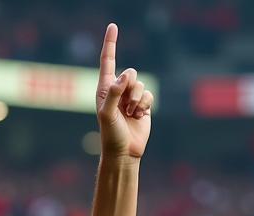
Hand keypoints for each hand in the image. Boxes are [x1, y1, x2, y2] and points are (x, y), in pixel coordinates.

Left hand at [96, 24, 152, 159]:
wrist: (124, 152)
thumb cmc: (110, 135)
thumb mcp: (106, 114)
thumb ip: (113, 93)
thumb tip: (124, 77)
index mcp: (105, 88)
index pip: (107, 61)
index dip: (110, 43)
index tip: (113, 26)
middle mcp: (118, 90)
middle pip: (130, 72)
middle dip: (131, 87)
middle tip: (125, 105)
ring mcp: (131, 97)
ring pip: (141, 85)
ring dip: (137, 100)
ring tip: (131, 114)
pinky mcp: (143, 105)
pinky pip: (149, 95)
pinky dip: (145, 105)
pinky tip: (139, 116)